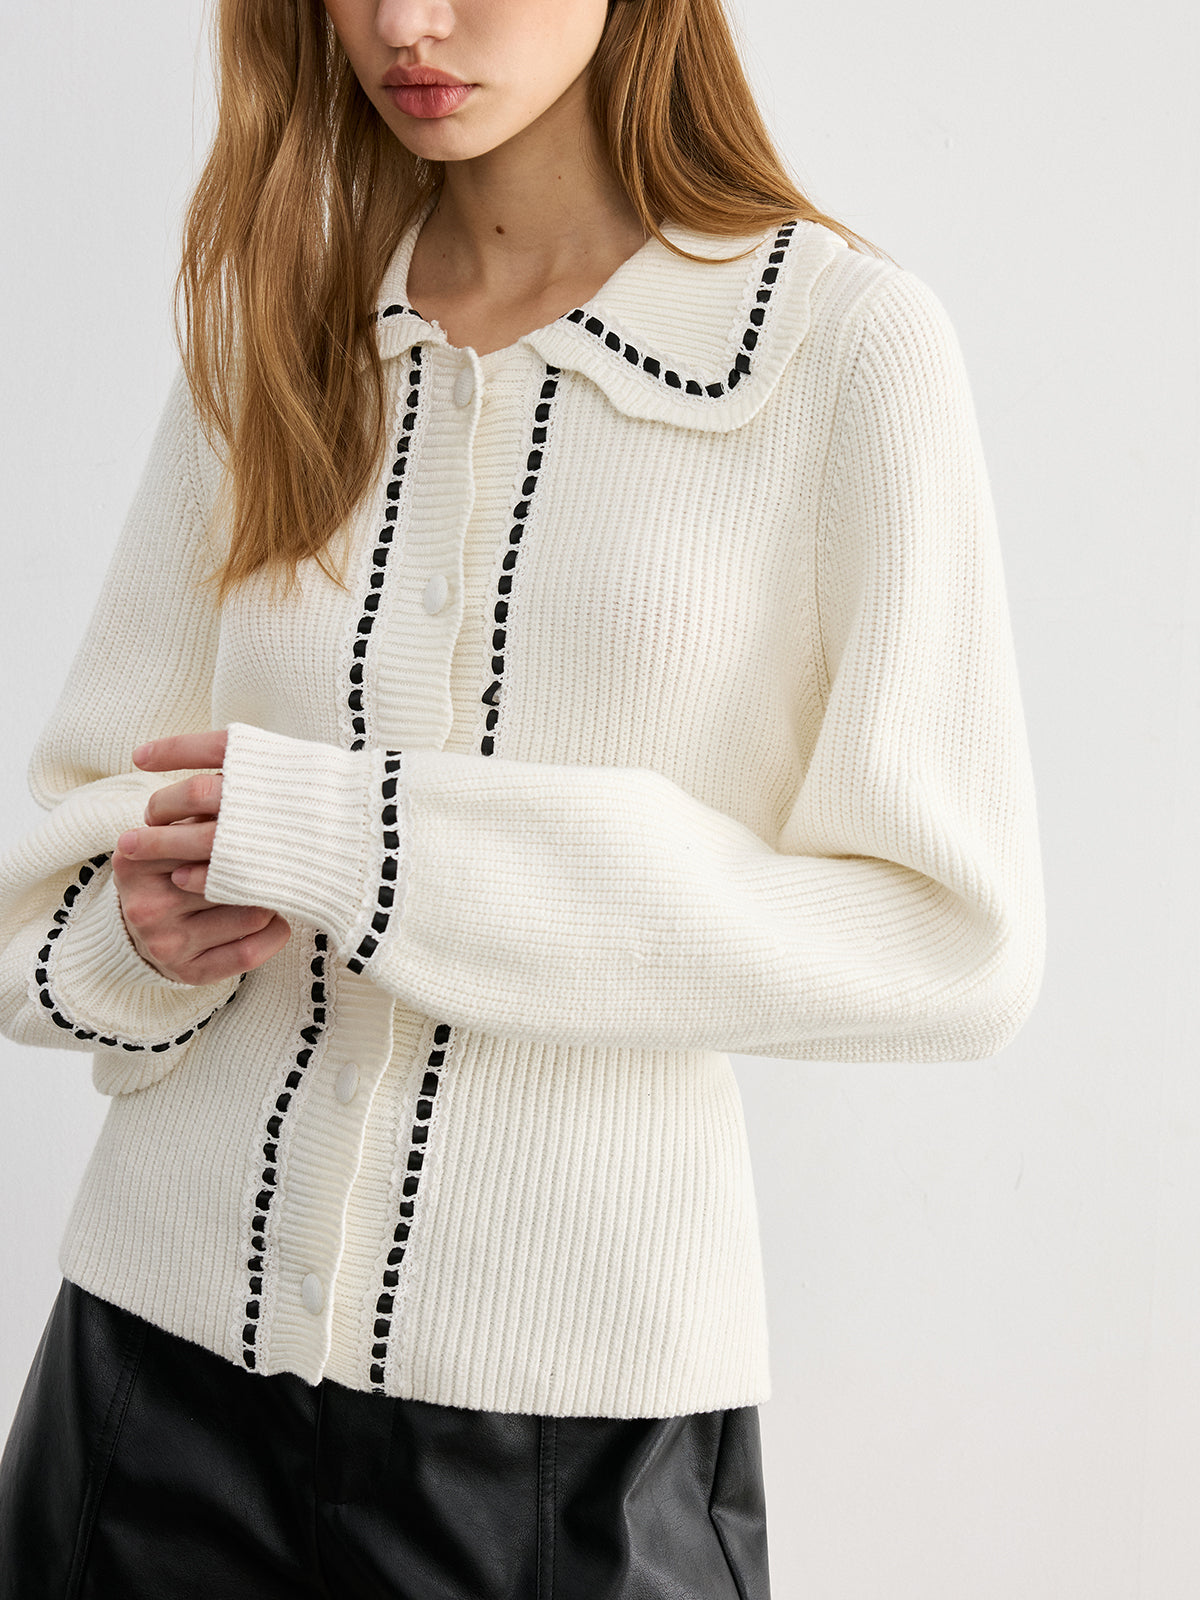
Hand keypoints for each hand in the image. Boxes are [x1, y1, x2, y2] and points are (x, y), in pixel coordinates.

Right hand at [113, 729, 290, 985]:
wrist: (144, 933)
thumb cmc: (176, 867)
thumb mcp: (174, 832)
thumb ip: (200, 807)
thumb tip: (257, 774)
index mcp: (136, 856)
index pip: (201, 830)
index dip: (246, 822)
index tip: (273, 816)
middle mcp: (145, 902)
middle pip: (231, 872)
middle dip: (264, 860)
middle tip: (289, 850)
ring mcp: (165, 941)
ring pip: (249, 911)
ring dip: (275, 897)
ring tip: (281, 884)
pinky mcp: (189, 972)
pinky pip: (250, 950)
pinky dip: (276, 933)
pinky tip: (279, 919)